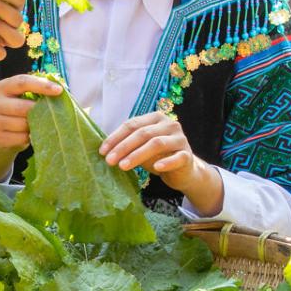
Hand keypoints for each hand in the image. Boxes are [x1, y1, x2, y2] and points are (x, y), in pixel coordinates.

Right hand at [0, 74, 64, 157]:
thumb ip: (38, 91)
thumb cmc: (18, 111)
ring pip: (22, 124)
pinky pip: (21, 138)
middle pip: (22, 106)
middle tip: (51, 113)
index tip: (59, 90)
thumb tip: (61, 88)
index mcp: (2, 87)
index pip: (22, 82)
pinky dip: (29, 137)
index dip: (42, 85)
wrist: (0, 134)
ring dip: (35, 125)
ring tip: (39, 124)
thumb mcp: (24, 97)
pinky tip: (29, 134)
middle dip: (39, 111)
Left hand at [98, 112, 219, 210]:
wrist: (183, 171)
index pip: (132, 125)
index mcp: (155, 118)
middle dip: (123, 147)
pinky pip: (176, 158)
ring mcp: (180, 139)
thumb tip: (104, 150)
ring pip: (157, 144)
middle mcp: (169, 124)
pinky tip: (156, 168)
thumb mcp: (140, 148)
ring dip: (137, 155)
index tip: (102, 151)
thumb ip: (127, 144)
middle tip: (109, 161)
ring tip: (123, 166)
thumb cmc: (158, 157)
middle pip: (143, 133)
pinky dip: (166, 162)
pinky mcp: (187, 155)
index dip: (116, 137)